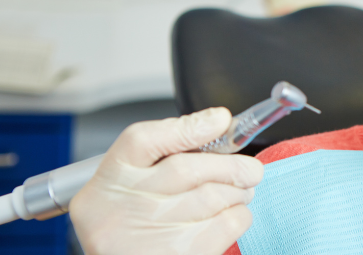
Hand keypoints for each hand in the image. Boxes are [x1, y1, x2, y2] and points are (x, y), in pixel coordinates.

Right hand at [70, 107, 263, 254]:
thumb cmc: (134, 219)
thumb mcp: (135, 179)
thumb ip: (169, 150)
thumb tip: (217, 122)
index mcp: (112, 177)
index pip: (143, 140)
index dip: (188, 127)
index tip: (221, 120)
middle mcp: (124, 206)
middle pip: (186, 169)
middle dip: (230, 165)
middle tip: (250, 169)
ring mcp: (149, 233)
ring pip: (214, 196)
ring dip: (238, 191)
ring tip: (239, 192)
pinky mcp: (179, 254)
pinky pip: (227, 224)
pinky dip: (239, 214)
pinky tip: (230, 214)